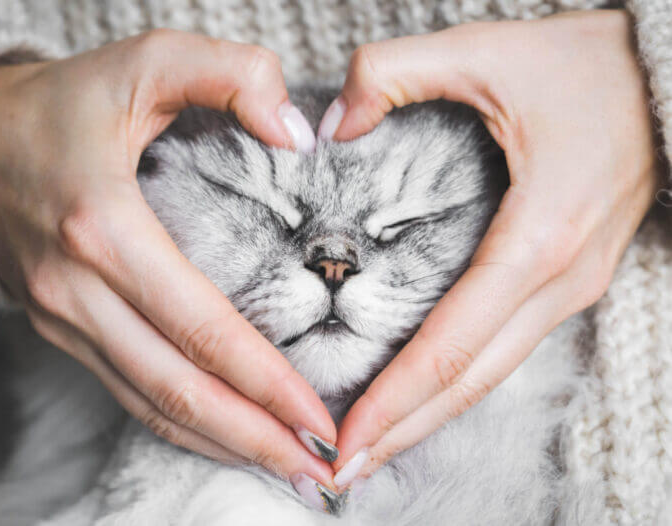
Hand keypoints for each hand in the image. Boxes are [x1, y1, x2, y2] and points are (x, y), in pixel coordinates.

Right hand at [0, 29, 335, 485]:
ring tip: (287, 469)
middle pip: (179, 389)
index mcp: (104, 229)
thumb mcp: (148, 59)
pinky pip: (129, 392)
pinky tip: (225, 439)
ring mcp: (65, 320)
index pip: (203, 328)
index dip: (266, 383)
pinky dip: (182, 426)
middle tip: (321, 471)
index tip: (321, 418)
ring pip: (151, 406)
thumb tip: (299, 135)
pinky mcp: (64, 330)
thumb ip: (232, 73)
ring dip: (223, 446)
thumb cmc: (69, 100)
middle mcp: (79, 291)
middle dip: (255, 439)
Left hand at [318, 10, 660, 486]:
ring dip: (428, 417)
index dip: (392, 401)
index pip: (448, 346)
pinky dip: (456, 383)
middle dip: (401, 433)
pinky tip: (419, 397)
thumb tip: (326, 128)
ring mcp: (569, 289)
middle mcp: (558, 283)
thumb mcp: (482, 50)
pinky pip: (502, 349)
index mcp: (537, 240)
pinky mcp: (565, 282)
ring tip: (370, 450)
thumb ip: (390, 74)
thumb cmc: (583, 65)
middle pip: (467, 383)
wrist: (666, 74)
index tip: (342, 444)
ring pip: (488, 375)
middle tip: (338, 474)